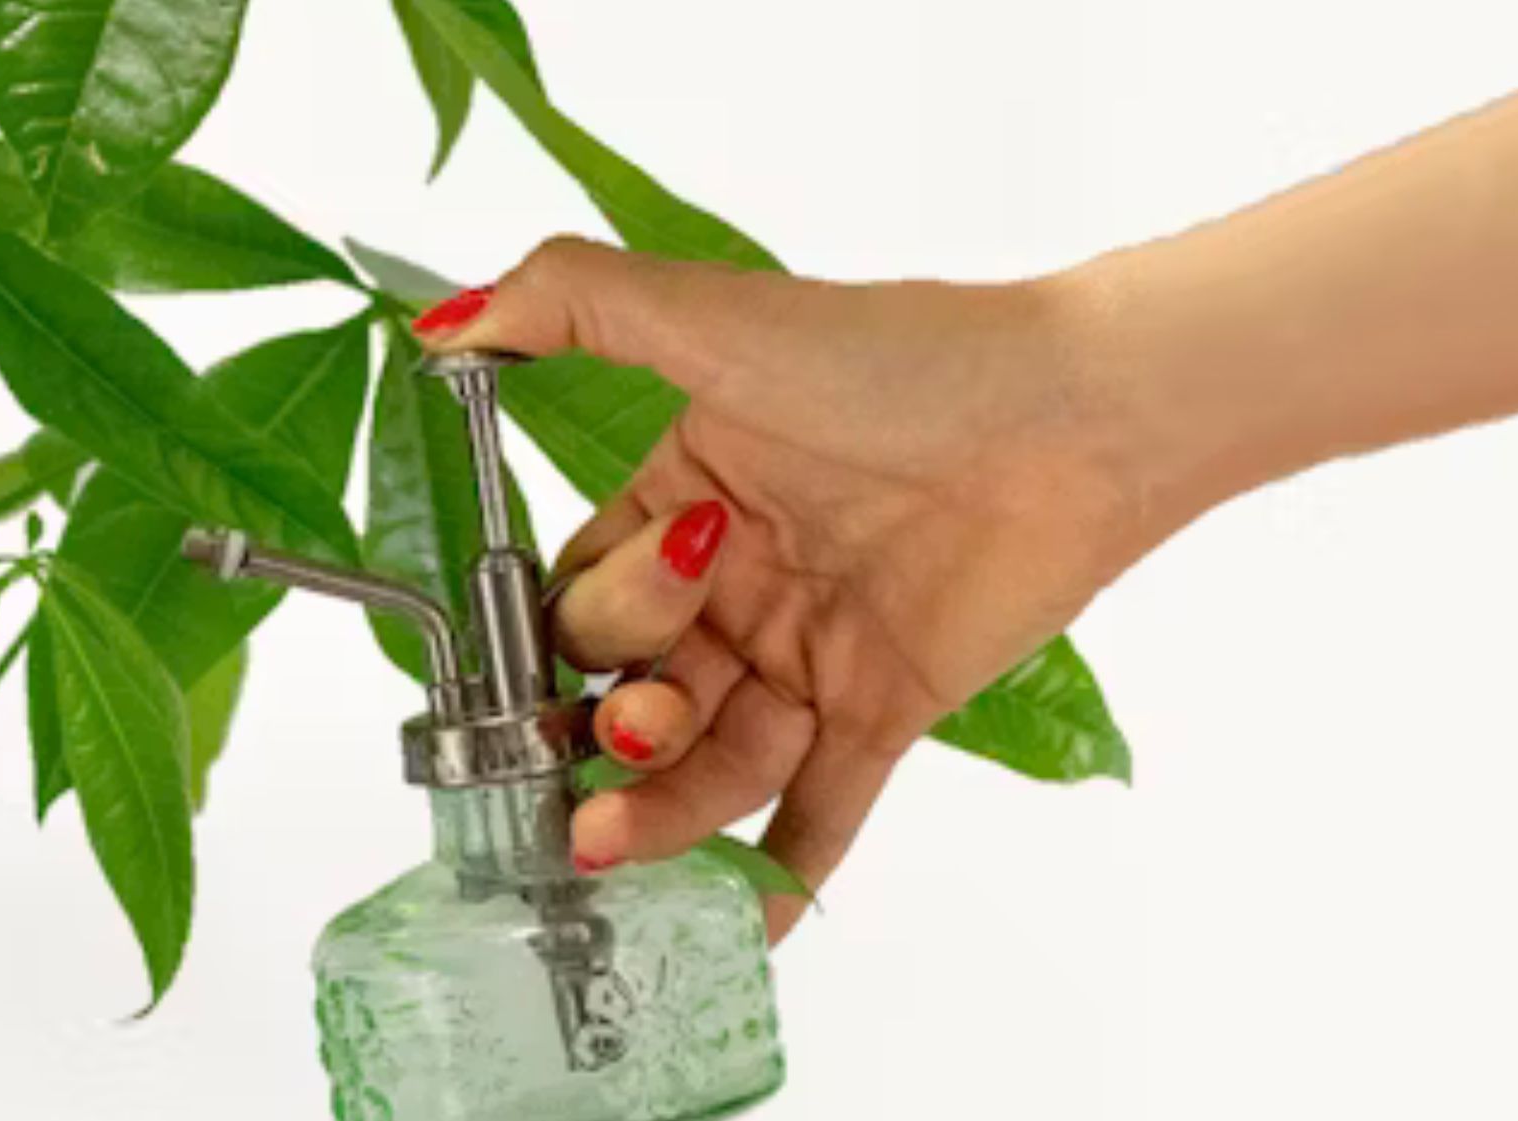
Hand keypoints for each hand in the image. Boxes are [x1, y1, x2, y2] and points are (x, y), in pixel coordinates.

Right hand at [417, 238, 1167, 940]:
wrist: (1076, 416)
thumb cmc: (902, 357)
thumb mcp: (708, 314)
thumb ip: (568, 304)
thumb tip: (441, 326)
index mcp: (684, 499)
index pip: (581, 596)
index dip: (557, 639)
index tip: (542, 664)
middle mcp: (737, 583)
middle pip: (631, 688)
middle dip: (606, 726)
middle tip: (628, 726)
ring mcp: (808, 652)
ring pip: (707, 760)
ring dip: (657, 808)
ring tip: (617, 838)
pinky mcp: (884, 707)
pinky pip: (819, 809)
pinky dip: (781, 872)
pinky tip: (741, 928)